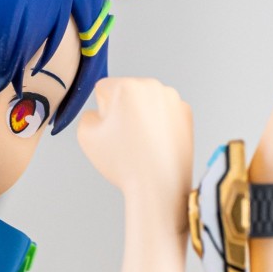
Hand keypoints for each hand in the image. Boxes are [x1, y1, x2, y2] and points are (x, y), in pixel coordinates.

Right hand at [77, 78, 193, 201]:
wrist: (159, 186)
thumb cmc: (125, 163)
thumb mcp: (86, 136)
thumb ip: (88, 114)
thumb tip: (102, 112)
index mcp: (126, 86)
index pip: (103, 89)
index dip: (102, 112)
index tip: (113, 130)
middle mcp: (152, 86)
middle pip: (127, 93)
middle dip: (124, 111)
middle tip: (128, 139)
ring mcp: (173, 99)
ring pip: (146, 102)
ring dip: (142, 115)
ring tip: (143, 143)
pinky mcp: (186, 113)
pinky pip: (164, 112)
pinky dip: (160, 123)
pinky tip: (157, 143)